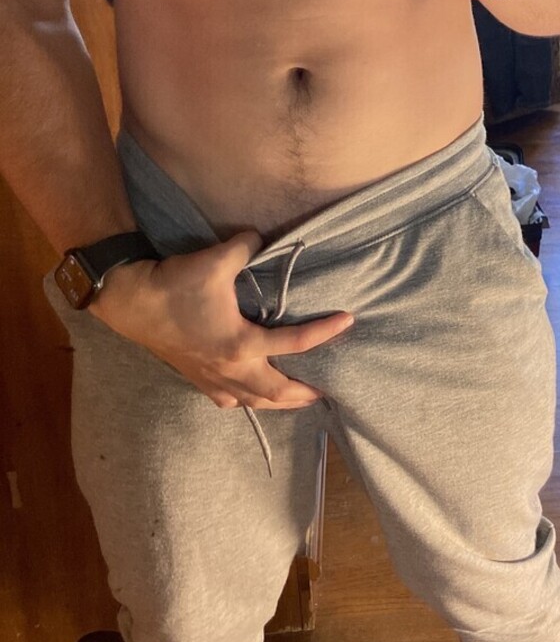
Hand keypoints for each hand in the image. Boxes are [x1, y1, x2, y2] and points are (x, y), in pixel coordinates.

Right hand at [89, 232, 354, 410]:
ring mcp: (213, 379)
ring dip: (281, 402)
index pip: (296, 343)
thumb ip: (248, 248)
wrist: (129, 302)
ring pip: (255, 402)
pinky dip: (249, 401)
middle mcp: (231, 370)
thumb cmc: (174, 284)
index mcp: (242, 344)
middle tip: (329, 387)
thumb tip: (262, 239)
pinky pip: (230, 400)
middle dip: (306, 392)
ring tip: (300, 397)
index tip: (348, 322)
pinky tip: (252, 396)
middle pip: (279, 392)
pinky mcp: (197, 379)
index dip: (325, 332)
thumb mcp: (216, 259)